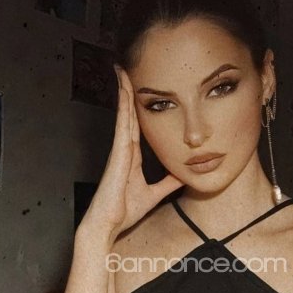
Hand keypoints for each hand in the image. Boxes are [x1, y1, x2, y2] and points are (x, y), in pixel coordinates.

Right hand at [80, 65, 184, 243]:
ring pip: (124, 113)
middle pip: (129, 114)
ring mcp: (119, 149)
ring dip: (125, 91)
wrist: (109, 223)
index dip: (139, 107)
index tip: (143, 89)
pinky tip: (124, 90)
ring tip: (124, 69)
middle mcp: (125, 149)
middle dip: (130, 91)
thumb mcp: (154, 194)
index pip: (137, 125)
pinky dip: (122, 106)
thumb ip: (167, 183)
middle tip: (130, 68)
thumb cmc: (125, 210)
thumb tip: (182, 175)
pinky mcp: (117, 153)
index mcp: (132, 157)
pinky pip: (121, 124)